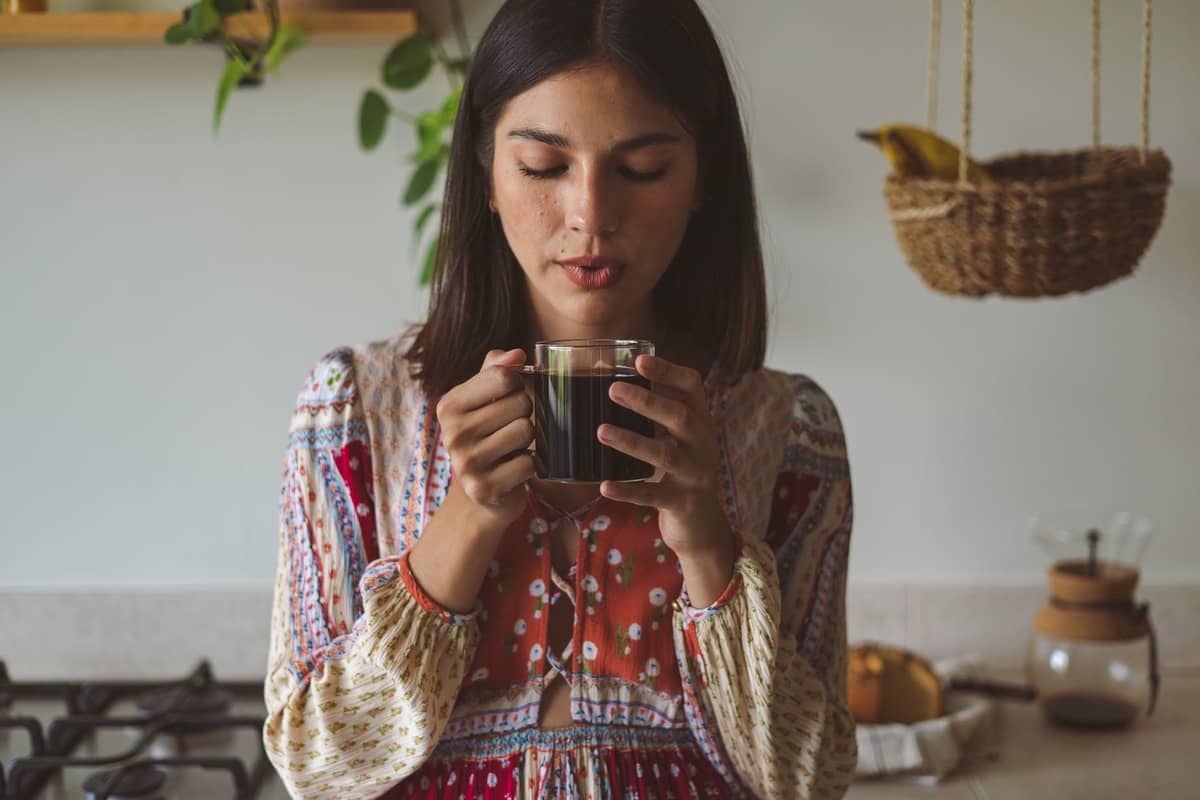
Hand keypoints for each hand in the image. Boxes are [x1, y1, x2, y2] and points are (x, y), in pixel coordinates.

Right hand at [435, 348, 534, 529]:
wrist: (480, 495)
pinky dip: (530, 466)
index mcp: (449, 405)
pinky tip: (513, 470)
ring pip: (526, 431)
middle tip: (509, 429)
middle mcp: (452, 433)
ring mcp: (466, 463)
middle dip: (525, 414)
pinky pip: (529, 463)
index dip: (518, 384)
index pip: (503, 376)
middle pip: (520, 403)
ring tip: (511, 449)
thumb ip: (497, 370)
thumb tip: (517, 354)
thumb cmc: (487, 437)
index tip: (509, 397)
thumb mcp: (483, 399)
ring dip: (528, 440)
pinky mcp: (484, 488)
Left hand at [597, 355, 732, 561]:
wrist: (702, 524)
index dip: (668, 371)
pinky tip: (604, 485)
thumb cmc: (680, 470)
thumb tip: (608, 378)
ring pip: (665, 456)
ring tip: (602, 431)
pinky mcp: (682, 503)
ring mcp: (694, 475)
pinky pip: (652, 495)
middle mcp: (703, 444)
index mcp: (701, 421)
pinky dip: (627, 491)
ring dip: (632, 442)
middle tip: (613, 390)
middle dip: (647, 402)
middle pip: (681, 418)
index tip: (639, 360)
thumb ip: (654, 413)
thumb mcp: (676, 438)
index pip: (693, 386)